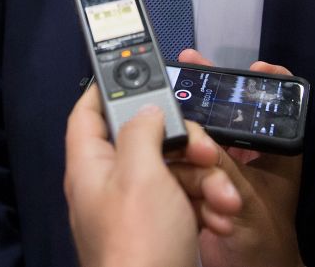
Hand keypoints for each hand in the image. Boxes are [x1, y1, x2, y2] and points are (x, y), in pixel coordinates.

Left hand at [64, 86, 240, 266]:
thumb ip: (142, 130)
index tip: (137, 70)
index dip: (107, 88)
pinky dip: (209, 205)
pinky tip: (223, 218)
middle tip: (207, 150)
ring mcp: (139, 209)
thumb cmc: (138, 244)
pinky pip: (188, 202)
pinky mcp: (164, 229)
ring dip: (208, 180)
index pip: (88, 114)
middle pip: (148, 140)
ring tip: (226, 201)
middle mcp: (111, 185)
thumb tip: (147, 108)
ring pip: (176, 172)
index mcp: (91, 166)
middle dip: (187, 144)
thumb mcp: (139, 174)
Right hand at [175, 50, 304, 266]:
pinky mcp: (202, 186)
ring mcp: (225, 170)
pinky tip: (161, 138)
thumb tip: (198, 135)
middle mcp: (250, 156)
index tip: (255, 66)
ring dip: (186, 126)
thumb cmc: (266, 244)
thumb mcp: (248, 199)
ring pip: (203, 135)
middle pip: (230, 113)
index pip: (276, 108)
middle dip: (209, 90)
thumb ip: (225, 165)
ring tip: (168, 99)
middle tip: (191, 64)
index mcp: (274, 153)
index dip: (269, 83)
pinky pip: (185, 162)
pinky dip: (175, 155)